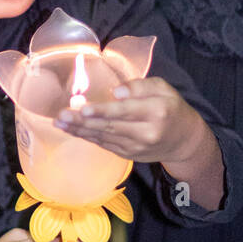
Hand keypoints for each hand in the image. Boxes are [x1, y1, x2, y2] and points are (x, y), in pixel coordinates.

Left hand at [53, 76, 206, 164]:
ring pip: (104, 137)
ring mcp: (136, 147)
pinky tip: (72, 130)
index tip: (83, 109)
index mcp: (157, 111)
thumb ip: (140, 86)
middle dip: (83, 122)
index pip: (126, 111)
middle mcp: (146, 132)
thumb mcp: (163, 88)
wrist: (183, 140)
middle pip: (110, 126)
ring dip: (79, 130)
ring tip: (59, 123)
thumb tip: (117, 91)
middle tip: (61, 116)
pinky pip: (104, 145)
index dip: (103, 111)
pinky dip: (87, 137)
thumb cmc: (170, 107)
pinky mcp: (128, 155)